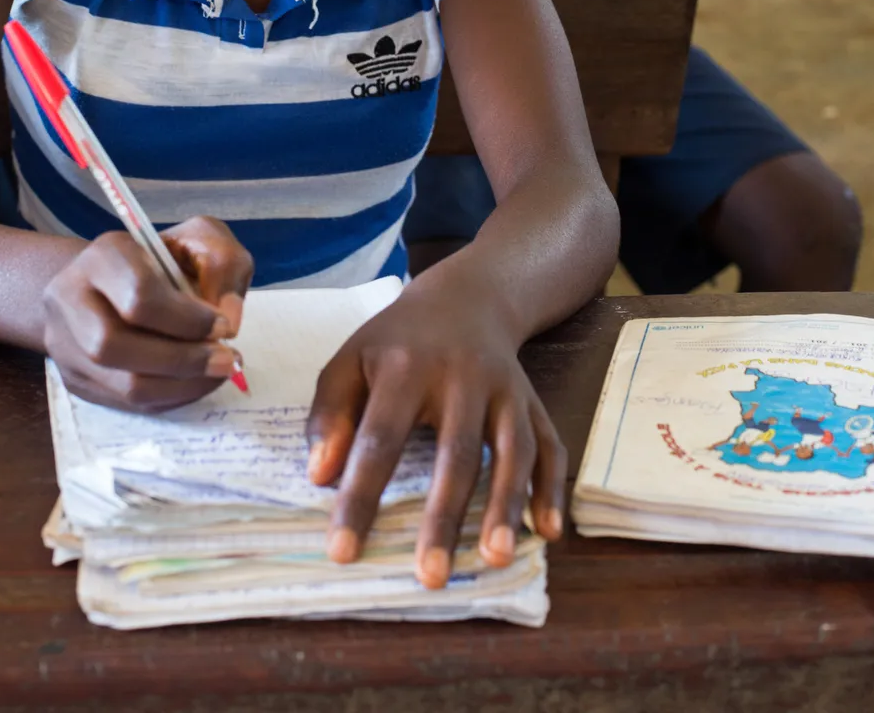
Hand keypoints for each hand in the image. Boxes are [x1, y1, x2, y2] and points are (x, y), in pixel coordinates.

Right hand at [42, 217, 253, 410]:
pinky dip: (169, 398)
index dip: (187, 319)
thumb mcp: (201, 239)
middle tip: (225, 360)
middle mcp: (70, 296)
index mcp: (104, 255)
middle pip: (113, 345)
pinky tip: (195, 382)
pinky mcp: (75, 378)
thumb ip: (224, 266)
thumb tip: (228, 324)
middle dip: (181, 359)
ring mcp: (65, 342)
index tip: (223, 326)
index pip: (137, 295)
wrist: (112, 281)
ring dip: (180, 385)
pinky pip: (125, 403)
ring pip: (120, 383)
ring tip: (217, 373)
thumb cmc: (164, 258)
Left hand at [306, 280, 564, 588]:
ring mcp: (506, 389)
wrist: (466, 297)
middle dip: (443, 516)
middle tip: (430, 576)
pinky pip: (550, 446)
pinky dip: (553, 488)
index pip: (379, 438)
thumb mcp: (350, 359)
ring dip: (507, 504)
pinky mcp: (534, 401)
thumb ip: (329, 413)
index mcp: (407, 368)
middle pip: (455, 451)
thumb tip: (320, 476)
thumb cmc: (398, 341)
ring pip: (512, 450)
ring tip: (494, 558)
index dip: (360, 496)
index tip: (343, 551)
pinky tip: (548, 531)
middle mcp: (462, 377)